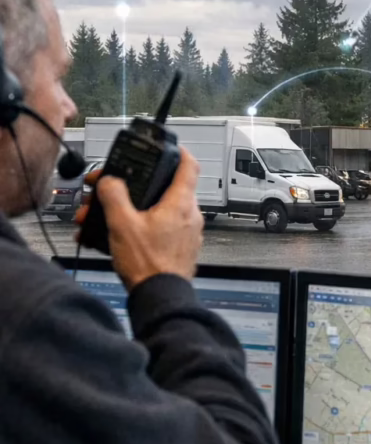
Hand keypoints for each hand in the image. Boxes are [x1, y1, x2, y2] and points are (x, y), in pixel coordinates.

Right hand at [76, 149, 203, 291]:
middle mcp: (190, 214)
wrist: (159, 296)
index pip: (188, 165)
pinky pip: (162, 227)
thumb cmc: (148, 264)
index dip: (178, 151)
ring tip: (107, 218)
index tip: (169, 147)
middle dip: (135, 188)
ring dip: (133, 209)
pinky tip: (119, 235)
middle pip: (165, 188)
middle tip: (112, 191)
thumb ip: (114, 196)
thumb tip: (110, 181)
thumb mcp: (122, 224)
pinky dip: (142, 225)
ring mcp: (188, 231)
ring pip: (160, 209)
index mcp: (181, 203)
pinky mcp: (181, 246)